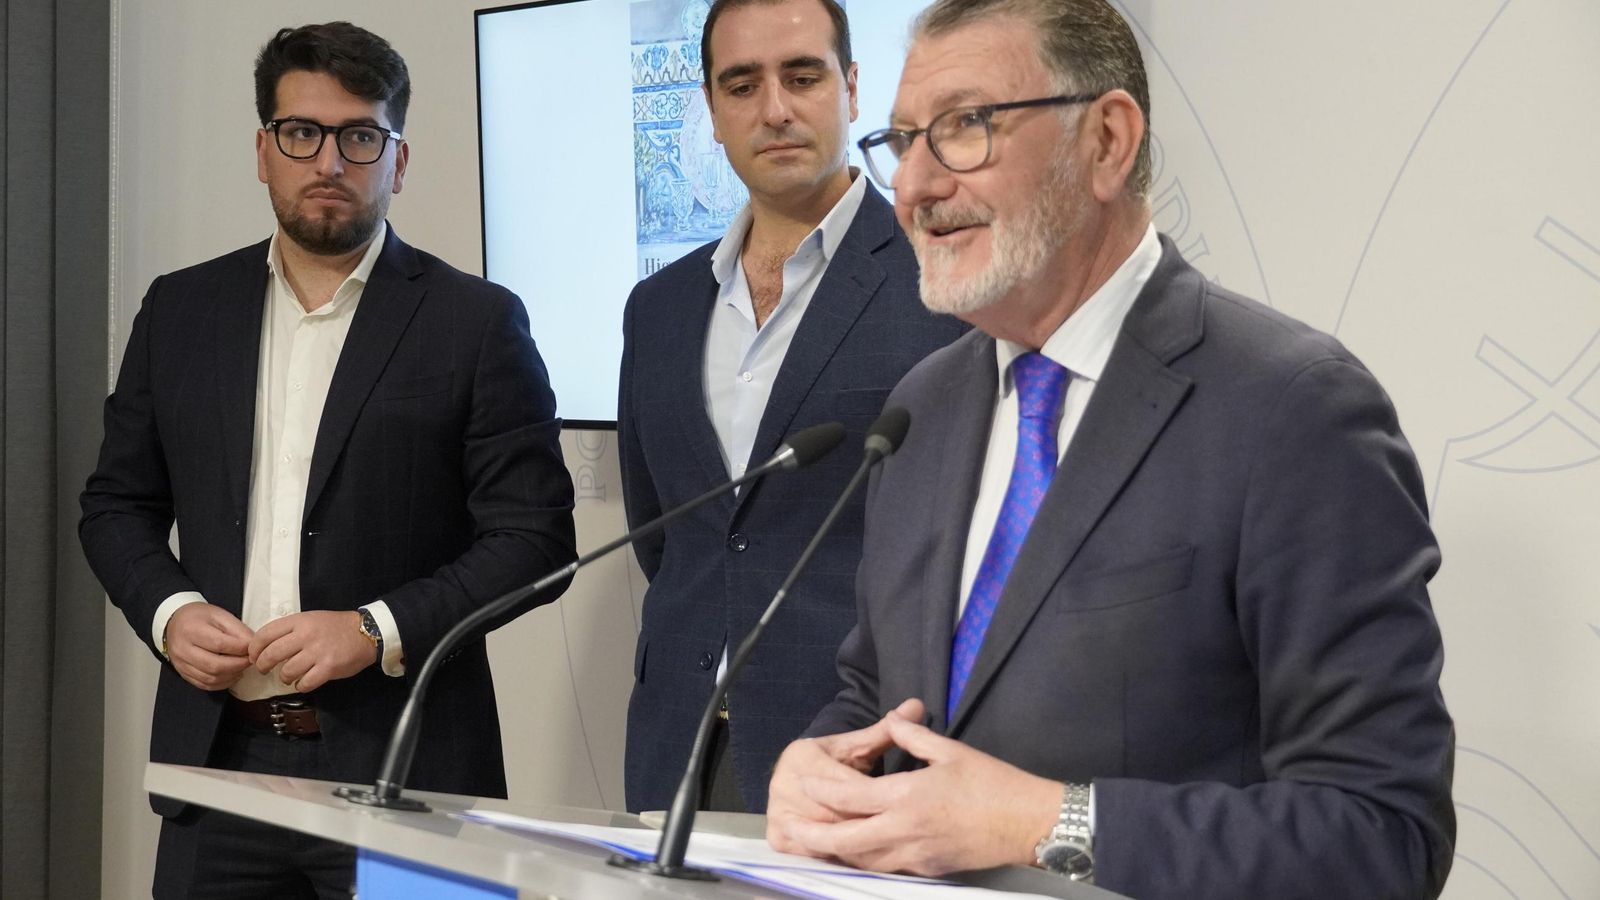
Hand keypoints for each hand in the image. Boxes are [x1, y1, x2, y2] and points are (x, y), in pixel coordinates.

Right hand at [163, 603, 253, 690]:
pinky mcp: (183, 673)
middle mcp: (183, 649)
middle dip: (238, 664)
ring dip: (232, 675)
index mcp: (192, 630)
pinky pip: (204, 685)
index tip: (252, 648)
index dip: (240, 648)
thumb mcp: (220, 615)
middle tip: (250, 659)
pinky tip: (232, 675)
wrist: (175, 622)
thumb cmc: (199, 617)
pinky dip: (222, 683)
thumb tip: (252, 644)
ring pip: (210, 678)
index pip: (220, 644)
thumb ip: (237, 629)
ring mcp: (181, 664)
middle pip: (215, 665)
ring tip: (242, 666)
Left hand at [247, 610, 372, 692]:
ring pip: (286, 671)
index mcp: (299, 621)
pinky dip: (300, 686)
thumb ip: (290, 629)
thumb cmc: (335, 627)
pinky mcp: (328, 668)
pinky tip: (302, 682)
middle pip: (271, 654)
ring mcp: (317, 652)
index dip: (254, 648)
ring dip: (283, 677)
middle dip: (263, 665)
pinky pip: (304, 683)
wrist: (366, 633)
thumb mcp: (311, 619)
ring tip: (287, 677)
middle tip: (264, 669)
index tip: (254, 655)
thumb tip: (266, 646)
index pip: (265, 634)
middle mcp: (306, 635)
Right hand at [767, 698, 923, 856]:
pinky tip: (855, 857)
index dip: (873, 797)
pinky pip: (807, 851)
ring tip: (881, 848)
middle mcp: (782, 783)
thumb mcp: (858, 747)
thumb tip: (917, 705)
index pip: (844, 784)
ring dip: (850, 845)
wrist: (801, 777)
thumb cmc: (836, 762)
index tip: (901, 806)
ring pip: (822, 835)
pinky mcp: (775, 835)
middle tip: (896, 834)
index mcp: (802, 756)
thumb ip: (886, 731)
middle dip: (863, 824)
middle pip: (832, 813)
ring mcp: (776, 811)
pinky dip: (831, 856)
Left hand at [775, 703, 1061, 875]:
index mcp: (908, 795)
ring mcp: (916, 854)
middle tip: (789, 827)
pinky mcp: (929, 868)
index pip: (851, 796)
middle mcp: (905, 828)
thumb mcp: (951, 750)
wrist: (1027, 823)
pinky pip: (887, 867)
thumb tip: (893, 720)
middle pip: (847, 837)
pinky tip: (856, 853)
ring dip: (837, 851)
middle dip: (815, 834)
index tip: (802, 785)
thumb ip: (913, 736)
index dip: (823, 791)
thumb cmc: (993, 783)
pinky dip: (866, 861)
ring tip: (814, 842)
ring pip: (864, 858)